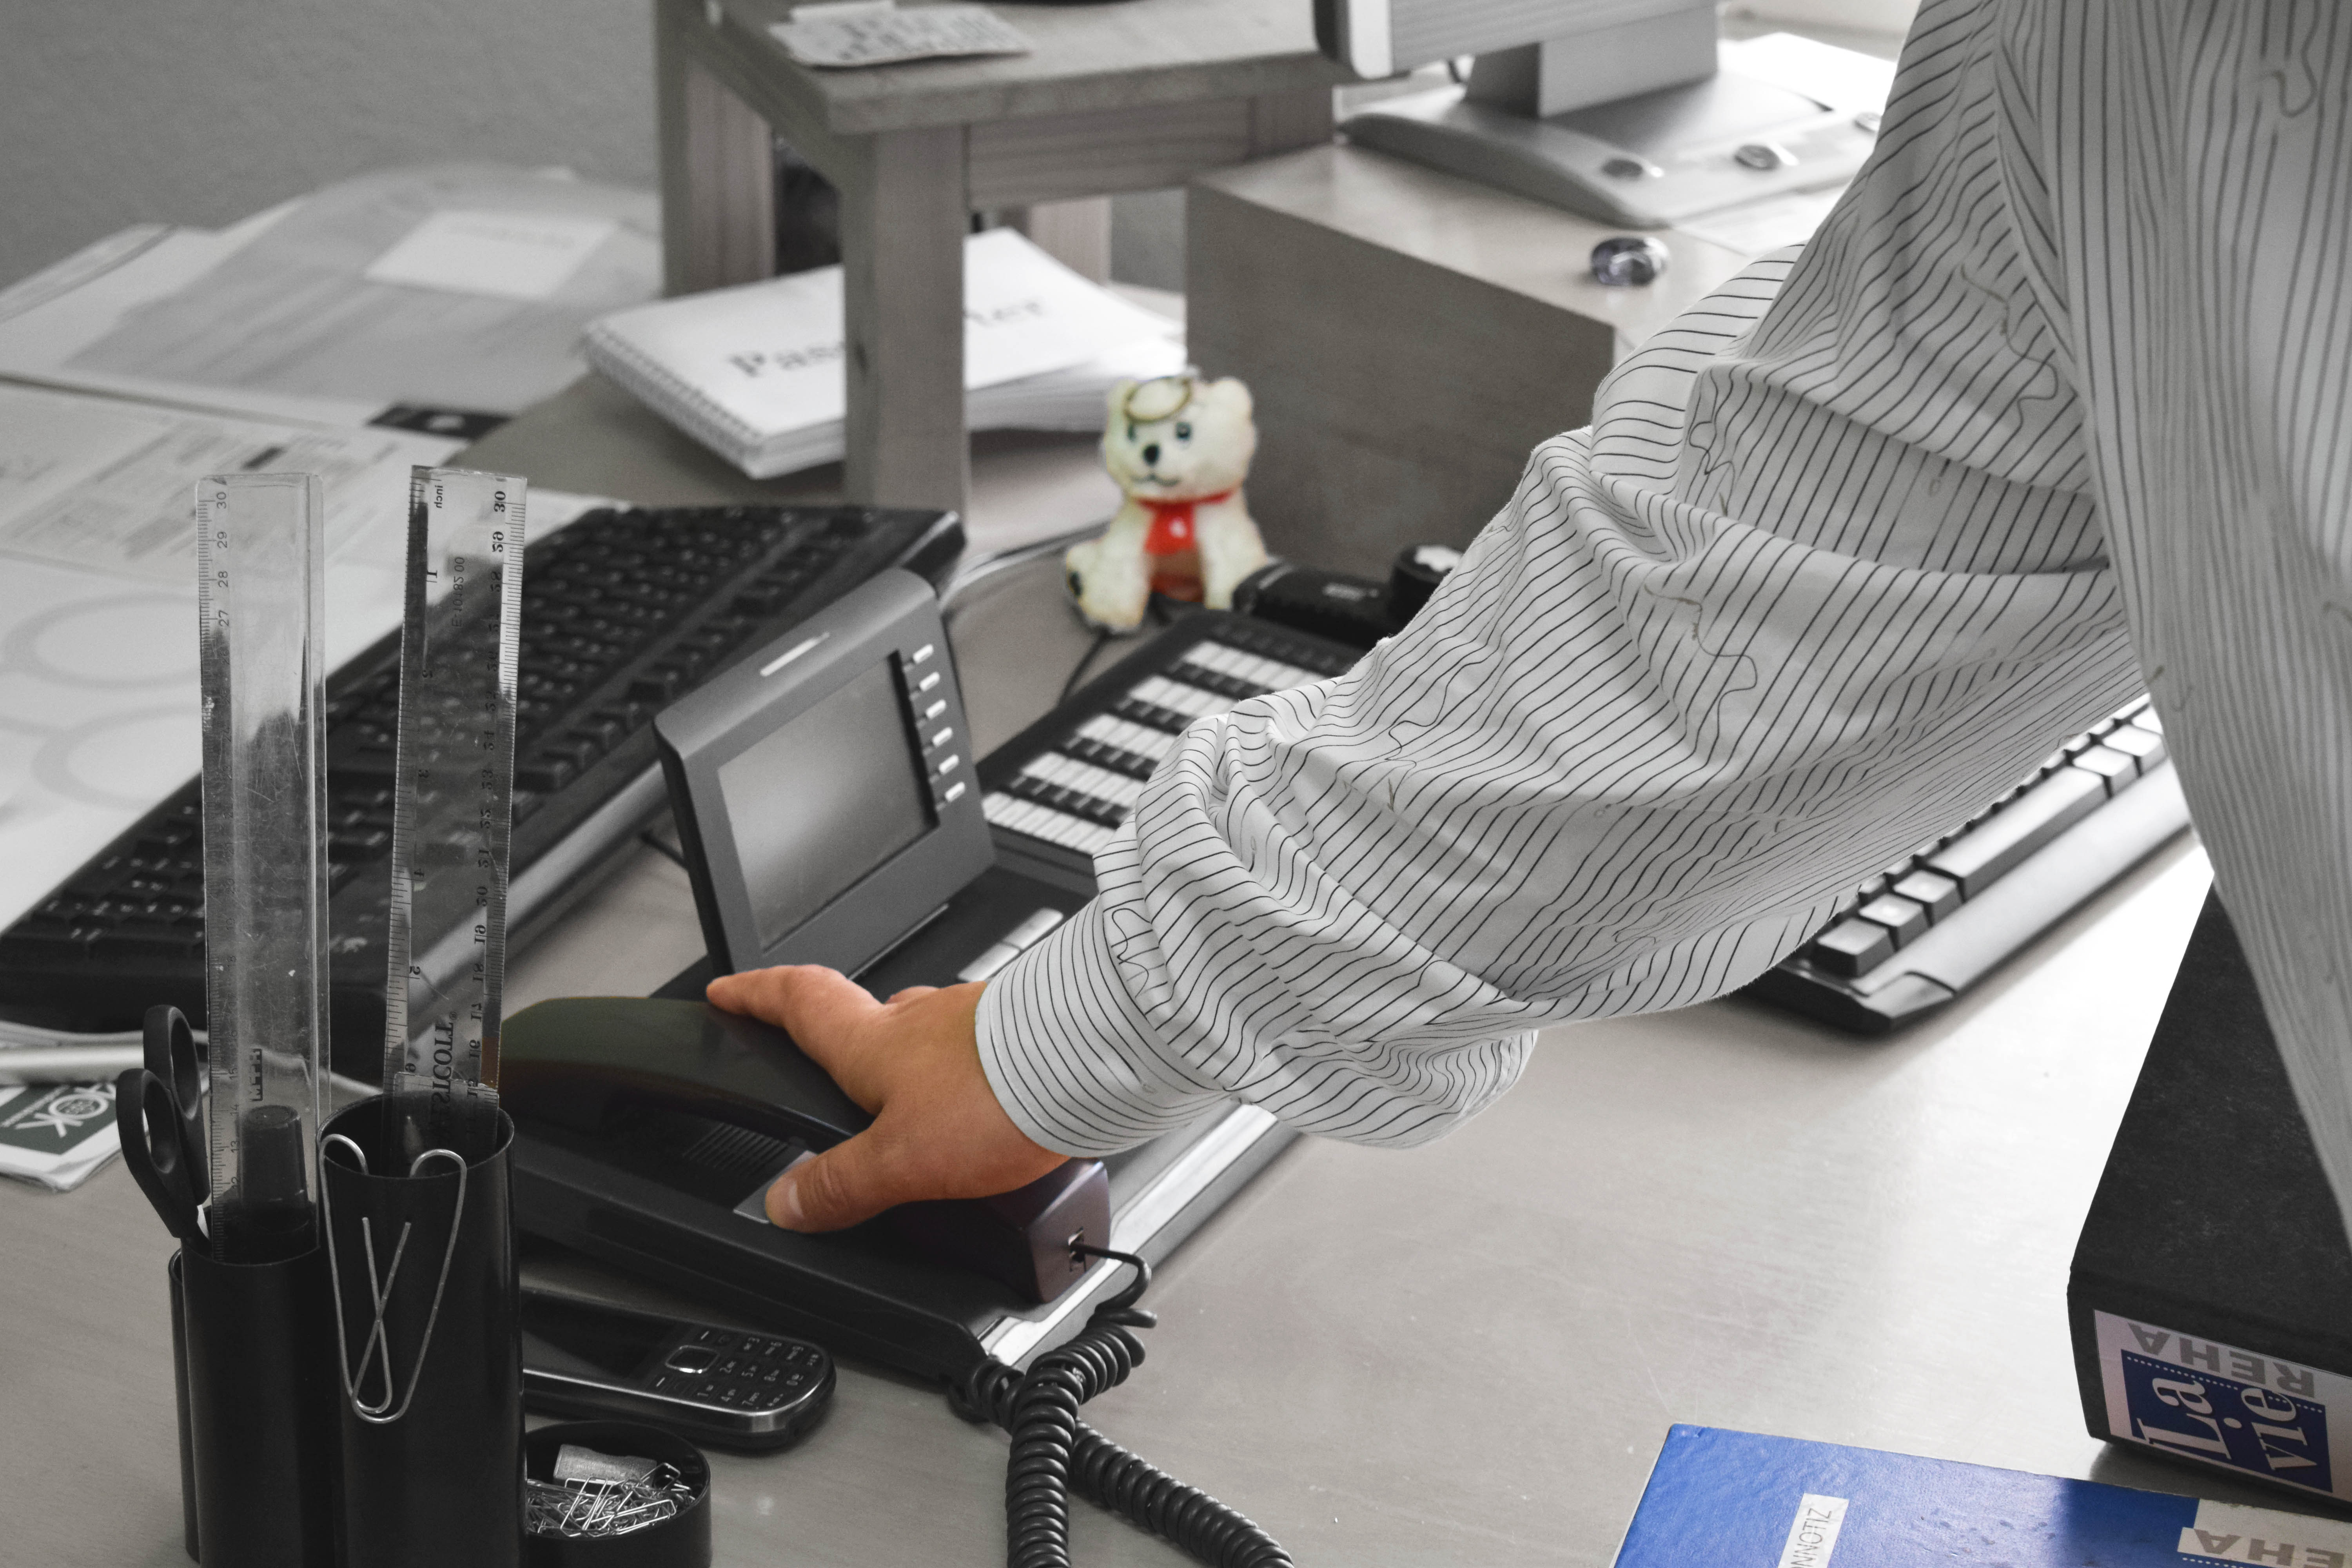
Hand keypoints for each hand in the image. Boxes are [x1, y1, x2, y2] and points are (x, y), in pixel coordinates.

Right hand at [704, 965, 1066, 1231]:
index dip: (756, 995)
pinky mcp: (1027, 1034)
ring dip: (915, 1062)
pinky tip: (990, 1113)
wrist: (1099, 1057)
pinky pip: (983, 1051)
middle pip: (864, 1016)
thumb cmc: (1003, 1092)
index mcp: (873, 1042)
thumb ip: (843, 1184)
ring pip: (927, 1033)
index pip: (797, 1001)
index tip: (730, 991)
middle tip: (830, 1067)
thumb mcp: (901, 1160)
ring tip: (919, 1112)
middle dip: (840, 1038)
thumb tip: (787, 1202)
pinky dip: (973, 1077)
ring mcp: (977, 1021)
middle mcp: (921, 1019)